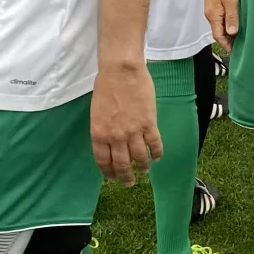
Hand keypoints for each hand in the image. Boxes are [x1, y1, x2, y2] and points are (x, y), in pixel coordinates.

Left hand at [90, 59, 161, 185]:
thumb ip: (102, 129)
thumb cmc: (105, 86)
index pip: (103, 161)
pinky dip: (156, 153)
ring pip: (139, 158)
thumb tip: (109, 142)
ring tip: (144, 170)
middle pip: (122, 164)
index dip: (108, 173)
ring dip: (142, 167)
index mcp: (99, 134)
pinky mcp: (149, 124)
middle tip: (129, 183)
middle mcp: (115, 137)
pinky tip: (157, 157)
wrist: (121, 71)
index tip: (112, 178)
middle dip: (126, 177)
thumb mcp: (96, 112)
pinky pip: (154, 144)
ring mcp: (133, 132)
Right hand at [205, 0, 239, 51]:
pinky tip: (236, 25)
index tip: (237, 52)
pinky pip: (221, 19)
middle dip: (229, 41)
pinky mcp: (215, 6)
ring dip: (229, 33)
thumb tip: (232, 33)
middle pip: (219, 33)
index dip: (227, 45)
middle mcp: (210, 16)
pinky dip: (228, 25)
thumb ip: (231, 17)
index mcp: (213, 16)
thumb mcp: (230, 0)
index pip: (219, 36)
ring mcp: (212, 11)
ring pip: (220, 26)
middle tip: (243, 46)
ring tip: (242, 38)